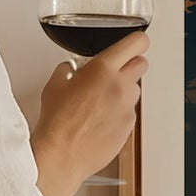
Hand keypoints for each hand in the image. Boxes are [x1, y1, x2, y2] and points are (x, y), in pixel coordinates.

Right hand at [31, 29, 148, 195]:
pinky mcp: (129, 126)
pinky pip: (130, 112)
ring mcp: (127, 107)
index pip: (136, 43)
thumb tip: (70, 69)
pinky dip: (120, 112)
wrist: (62, 154)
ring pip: (135, 90)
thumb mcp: (55, 85)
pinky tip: (101, 120)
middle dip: (130, 64)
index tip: (136, 43)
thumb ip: (67, 70)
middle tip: (115, 71)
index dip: (137, 41)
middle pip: (141, 64)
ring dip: (124, 90)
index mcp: (103, 69)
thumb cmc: (57, 122)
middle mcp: (120, 86)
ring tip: (101, 101)